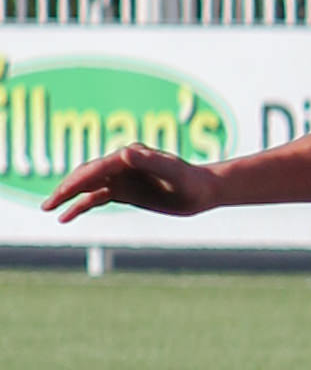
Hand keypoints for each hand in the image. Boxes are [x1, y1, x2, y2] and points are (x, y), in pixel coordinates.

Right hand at [44, 143, 218, 223]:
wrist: (204, 190)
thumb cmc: (191, 180)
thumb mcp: (173, 171)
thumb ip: (151, 161)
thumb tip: (124, 152)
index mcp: (129, 157)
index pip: (97, 168)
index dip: (77, 181)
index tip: (61, 195)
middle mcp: (121, 165)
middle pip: (86, 175)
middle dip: (66, 189)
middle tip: (48, 205)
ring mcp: (121, 178)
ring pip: (88, 187)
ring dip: (68, 197)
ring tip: (48, 209)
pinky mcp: (125, 191)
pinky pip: (97, 198)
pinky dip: (81, 205)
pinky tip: (67, 216)